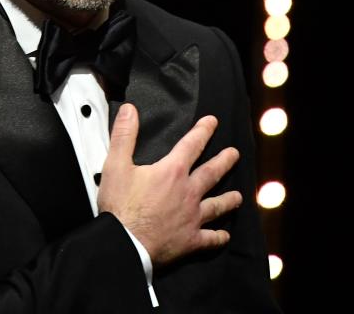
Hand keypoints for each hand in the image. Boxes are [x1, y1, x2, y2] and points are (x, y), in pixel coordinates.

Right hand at [97, 103, 241, 266]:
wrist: (125, 243)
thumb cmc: (120, 206)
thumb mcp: (115, 165)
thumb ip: (124, 135)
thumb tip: (129, 110)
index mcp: (172, 172)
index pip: (192, 145)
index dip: (203, 131)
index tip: (213, 122)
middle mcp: (188, 192)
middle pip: (212, 173)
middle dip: (224, 161)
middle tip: (235, 154)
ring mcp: (192, 217)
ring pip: (216, 205)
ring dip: (228, 200)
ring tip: (238, 196)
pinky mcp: (191, 240)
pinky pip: (210, 238)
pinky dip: (218, 237)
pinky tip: (224, 236)